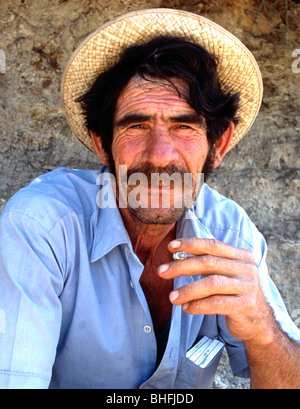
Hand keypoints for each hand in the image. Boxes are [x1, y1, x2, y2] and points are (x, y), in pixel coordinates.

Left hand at [157, 238, 275, 344]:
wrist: (258, 323)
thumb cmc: (235, 294)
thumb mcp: (226, 274)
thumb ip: (208, 264)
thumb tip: (176, 256)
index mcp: (241, 256)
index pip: (212, 245)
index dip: (190, 244)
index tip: (170, 246)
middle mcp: (246, 268)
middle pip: (209, 262)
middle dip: (182, 266)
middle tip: (162, 271)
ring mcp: (247, 286)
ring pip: (211, 283)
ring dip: (188, 290)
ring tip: (172, 297)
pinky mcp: (245, 305)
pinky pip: (216, 303)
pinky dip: (198, 305)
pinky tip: (187, 308)